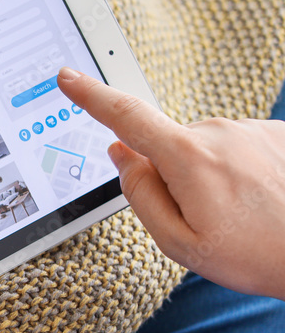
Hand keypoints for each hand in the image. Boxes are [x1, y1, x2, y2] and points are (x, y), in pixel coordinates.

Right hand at [58, 67, 284, 300]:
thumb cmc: (257, 255)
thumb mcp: (178, 242)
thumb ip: (139, 195)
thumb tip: (122, 155)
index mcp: (188, 158)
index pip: (126, 117)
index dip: (92, 96)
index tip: (68, 76)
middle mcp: (219, 132)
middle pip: (168, 147)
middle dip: (171, 178)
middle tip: (203, 222)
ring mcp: (252, 130)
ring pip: (204, 150)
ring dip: (209, 178)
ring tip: (241, 217)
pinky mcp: (276, 134)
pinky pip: (236, 149)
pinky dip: (238, 174)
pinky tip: (262, 202)